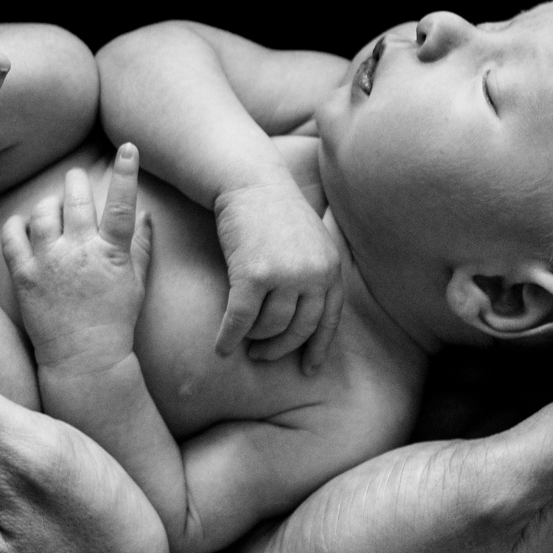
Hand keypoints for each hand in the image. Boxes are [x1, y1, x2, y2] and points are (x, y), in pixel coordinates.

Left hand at [2, 144, 151, 373]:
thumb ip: (141, 246)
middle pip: (75, 199)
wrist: (83, 359)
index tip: (129, 147)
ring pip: (42, 212)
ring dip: (48, 202)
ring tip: (53, 206)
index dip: (127, 173)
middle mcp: (79, 252)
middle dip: (75, 181)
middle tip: (76, 180)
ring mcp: (49, 263)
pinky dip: (17, 224)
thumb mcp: (136, 283)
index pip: (120, 204)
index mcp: (111, 254)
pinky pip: (12, 236)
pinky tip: (23, 224)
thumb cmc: (115, 322)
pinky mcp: (24, 276)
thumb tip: (146, 214)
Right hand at [212, 180, 342, 371]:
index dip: (318, 348)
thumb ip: (316, 273)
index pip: (329, 319)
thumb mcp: (311, 241)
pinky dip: (229, 337)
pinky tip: (221, 348)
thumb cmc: (275, 213)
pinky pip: (242, 320)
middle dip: (279, 348)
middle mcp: (314, 274)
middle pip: (299, 329)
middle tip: (262, 356)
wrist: (249, 183)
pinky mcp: (254, 275)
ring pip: (270, 327)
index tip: (308, 369)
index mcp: (331, 267)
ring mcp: (285, 275)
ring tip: (243, 339)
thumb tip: (309, 314)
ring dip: (253, 339)